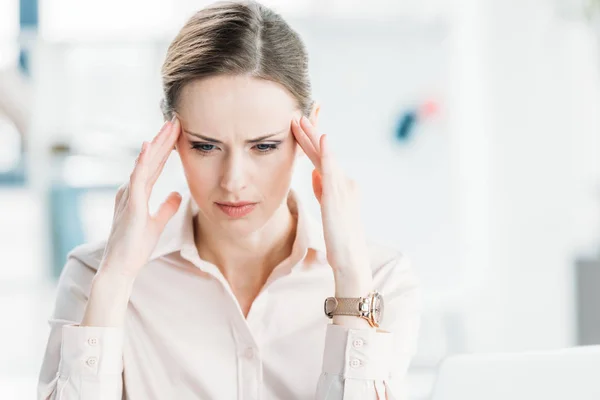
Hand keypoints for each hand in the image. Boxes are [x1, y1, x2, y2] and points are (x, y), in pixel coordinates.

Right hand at [99, 116, 182, 278]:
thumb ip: (166, 207)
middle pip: (150, 159)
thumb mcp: (158, 223)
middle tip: (176, 120)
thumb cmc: (136, 246)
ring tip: (169, 126)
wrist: (122, 266)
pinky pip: (137, 178)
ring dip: (157, 143)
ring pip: (145, 163)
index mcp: (137, 193)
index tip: (178, 133)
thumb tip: (178, 194)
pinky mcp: (130, 204)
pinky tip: (149, 146)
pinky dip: (142, 161)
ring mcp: (129, 195)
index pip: (154, 165)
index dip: (166, 149)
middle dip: (163, 139)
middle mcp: (131, 189)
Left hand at [291, 116, 371, 294]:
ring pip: (324, 156)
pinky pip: (332, 170)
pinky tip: (322, 139)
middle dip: (309, 132)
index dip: (309, 140)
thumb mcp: (329, 207)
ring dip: (313, 136)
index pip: (321, 157)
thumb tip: (314, 173)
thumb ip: (322, 188)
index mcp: (338, 184)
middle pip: (322, 152)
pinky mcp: (338, 196)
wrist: (349, 256)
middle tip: (297, 114)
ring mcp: (341, 187)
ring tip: (301, 119)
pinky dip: (327, 153)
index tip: (299, 124)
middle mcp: (343, 181)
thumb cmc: (339, 236)